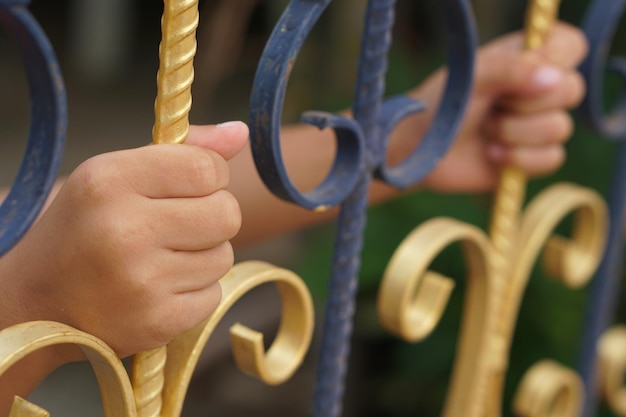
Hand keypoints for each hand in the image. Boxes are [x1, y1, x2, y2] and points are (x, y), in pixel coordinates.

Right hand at [0, 122, 247, 357]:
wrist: (37, 299)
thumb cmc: (88, 226)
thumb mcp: (118, 174)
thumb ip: (185, 151)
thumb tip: (241, 132)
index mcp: (110, 182)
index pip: (207, 169)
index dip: (213, 176)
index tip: (195, 186)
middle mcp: (124, 231)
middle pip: (227, 214)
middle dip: (214, 215)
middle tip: (182, 223)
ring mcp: (140, 282)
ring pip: (224, 256)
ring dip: (204, 255)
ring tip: (163, 257)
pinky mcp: (155, 322)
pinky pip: (213, 295)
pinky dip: (196, 291)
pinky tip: (160, 287)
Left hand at [417, 22, 586, 191]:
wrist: (421, 150)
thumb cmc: (443, 104)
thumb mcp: (472, 77)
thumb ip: (510, 69)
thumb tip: (554, 79)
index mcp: (528, 57)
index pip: (571, 46)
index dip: (555, 61)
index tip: (524, 71)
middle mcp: (538, 89)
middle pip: (572, 90)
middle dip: (526, 104)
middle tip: (493, 105)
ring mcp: (538, 124)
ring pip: (560, 128)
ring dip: (513, 132)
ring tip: (485, 130)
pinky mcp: (533, 157)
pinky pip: (552, 158)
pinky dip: (518, 158)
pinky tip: (491, 154)